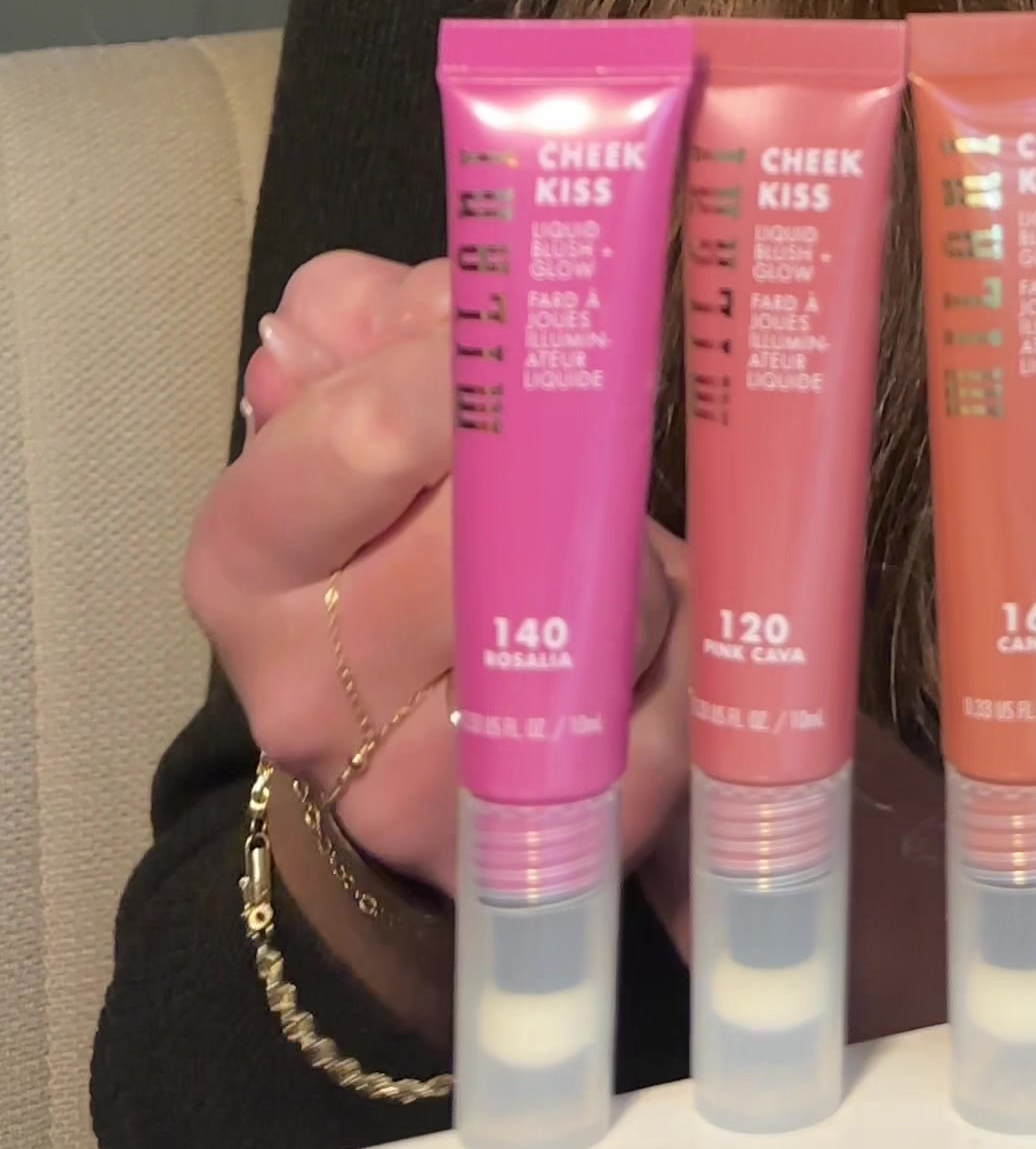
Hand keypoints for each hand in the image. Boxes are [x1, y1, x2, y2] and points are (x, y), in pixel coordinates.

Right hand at [186, 250, 688, 903]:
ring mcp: (397, 795)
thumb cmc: (398, 514)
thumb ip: (389, 317)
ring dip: (636, 582)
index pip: (372, 432)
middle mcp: (297, 691)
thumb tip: (456, 287)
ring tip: (626, 549)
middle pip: (487, 548)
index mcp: (245, 554)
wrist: (412, 714)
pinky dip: (676, 683)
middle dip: (573, 484)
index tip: (543, 340)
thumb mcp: (370, 387)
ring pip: (575, 655)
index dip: (479, 370)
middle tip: (603, 448)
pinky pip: (637, 754)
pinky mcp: (508, 861)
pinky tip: (659, 643)